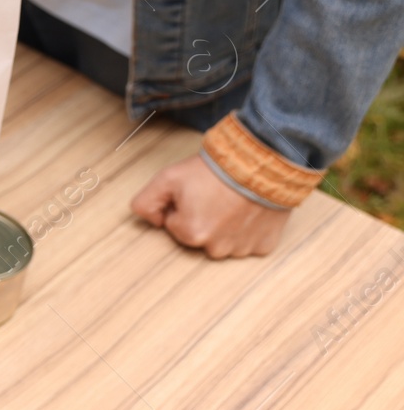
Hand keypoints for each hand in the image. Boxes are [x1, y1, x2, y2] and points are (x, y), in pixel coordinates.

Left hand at [131, 155, 292, 257]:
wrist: (263, 161)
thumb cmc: (216, 169)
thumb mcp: (168, 178)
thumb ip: (146, 202)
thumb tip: (152, 222)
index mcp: (191, 234)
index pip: (175, 225)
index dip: (182, 206)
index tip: (196, 192)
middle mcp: (217, 248)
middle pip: (199, 236)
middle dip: (202, 218)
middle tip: (215, 195)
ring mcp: (242, 248)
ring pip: (224, 241)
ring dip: (226, 226)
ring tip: (233, 201)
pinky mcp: (264, 245)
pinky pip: (250, 243)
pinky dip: (248, 230)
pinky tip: (249, 211)